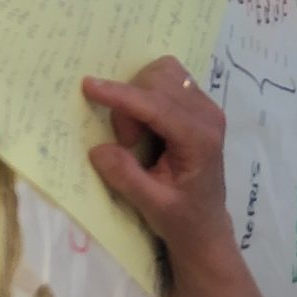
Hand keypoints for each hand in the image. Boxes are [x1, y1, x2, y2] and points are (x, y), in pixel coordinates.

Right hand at [85, 60, 231, 262]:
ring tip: (137, 135)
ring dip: (138, 97)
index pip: (157, 106)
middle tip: (128, 144)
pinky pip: (167, 79)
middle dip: (130, 106)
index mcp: (200, 140)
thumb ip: (126, 177)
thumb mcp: (151, 206)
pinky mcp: (198, 103)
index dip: (122, 95)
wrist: (206, 224)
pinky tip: (146, 123)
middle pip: (158, 81)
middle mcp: (207, 115)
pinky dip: (147, 94)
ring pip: (163, 73)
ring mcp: (205, 106)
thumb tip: (98, 149)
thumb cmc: (182, 218)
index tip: (89, 86)